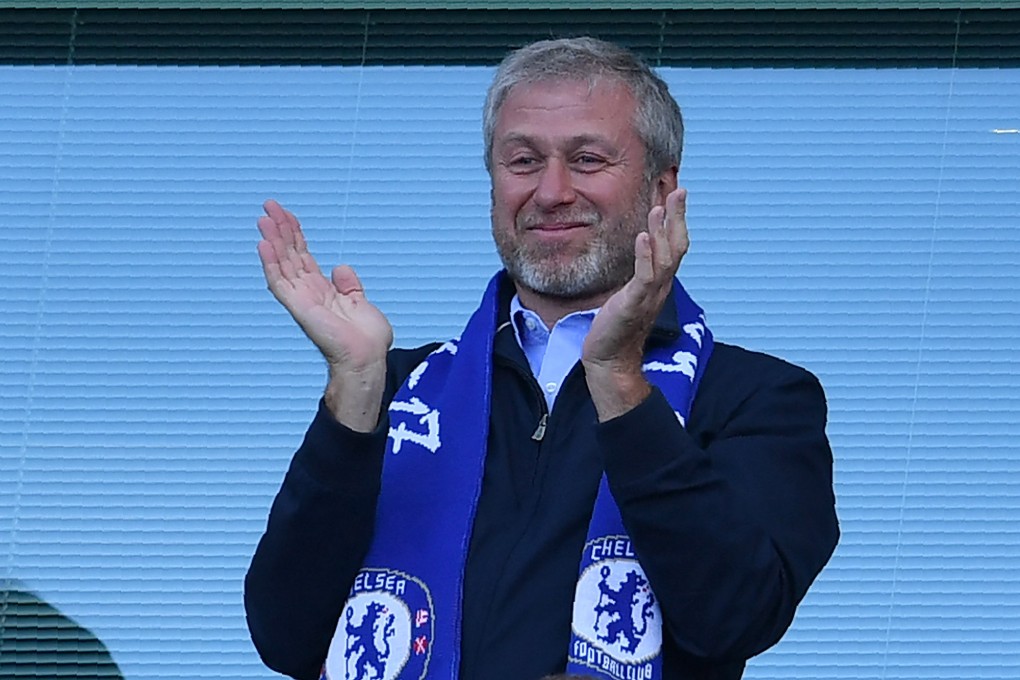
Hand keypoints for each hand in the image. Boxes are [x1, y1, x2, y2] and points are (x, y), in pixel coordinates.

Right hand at [257, 200, 392, 428]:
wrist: (367, 358)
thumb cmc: (366, 339)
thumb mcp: (360, 302)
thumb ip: (349, 284)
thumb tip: (340, 267)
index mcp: (321, 289)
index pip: (302, 256)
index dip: (294, 234)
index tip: (285, 214)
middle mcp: (307, 292)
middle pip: (289, 254)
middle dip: (279, 229)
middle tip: (269, 206)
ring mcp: (301, 299)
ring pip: (281, 263)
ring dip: (272, 240)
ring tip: (264, 218)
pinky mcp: (299, 307)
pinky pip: (280, 282)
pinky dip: (271, 263)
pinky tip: (264, 245)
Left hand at [582, 187, 688, 420]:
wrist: (610, 360)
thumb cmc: (616, 326)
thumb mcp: (629, 293)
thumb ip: (638, 273)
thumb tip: (638, 252)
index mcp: (659, 282)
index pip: (674, 245)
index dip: (676, 220)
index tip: (674, 193)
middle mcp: (660, 286)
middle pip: (677, 246)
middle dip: (678, 217)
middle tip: (680, 189)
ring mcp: (649, 296)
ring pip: (665, 258)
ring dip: (662, 231)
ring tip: (660, 207)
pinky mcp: (633, 305)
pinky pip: (644, 277)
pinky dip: (645, 255)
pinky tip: (642, 236)